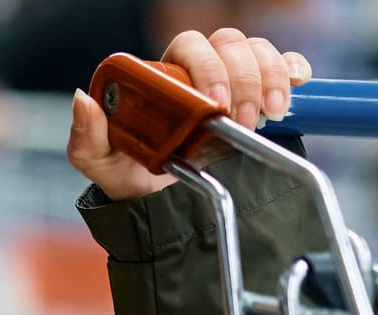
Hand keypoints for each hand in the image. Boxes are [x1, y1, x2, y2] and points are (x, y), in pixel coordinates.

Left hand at [68, 27, 313, 201]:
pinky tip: (294, 88)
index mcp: (161, 79)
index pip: (188, 46)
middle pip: (228, 44)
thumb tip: (83, 100)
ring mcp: (229, 80)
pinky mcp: (258, 93)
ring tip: (269, 116)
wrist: (163, 206)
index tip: (213, 103)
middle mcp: (196, 72)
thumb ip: (87, 136)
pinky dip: (291, 69)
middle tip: (244, 119)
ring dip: (268, 78)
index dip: (206, 66)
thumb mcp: (101, 163)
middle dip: (242, 79)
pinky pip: (282, 63)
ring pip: (256, 50)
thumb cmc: (131, 177)